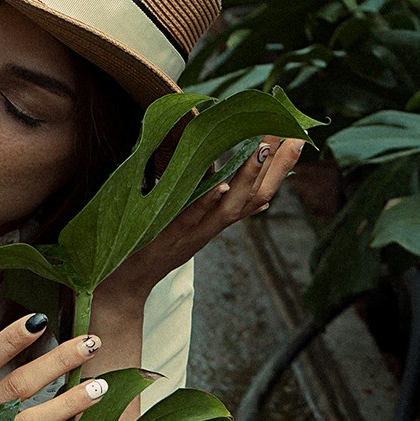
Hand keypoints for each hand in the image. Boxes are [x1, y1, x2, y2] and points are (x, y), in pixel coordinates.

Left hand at [91, 132, 308, 349]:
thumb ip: (208, 206)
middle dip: (276, 167)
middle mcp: (210, 228)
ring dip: (248, 177)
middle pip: (254, 197)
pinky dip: (207, 203)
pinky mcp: (167, 237)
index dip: (279, 168)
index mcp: (215, 222)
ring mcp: (191, 234)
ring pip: (230, 208)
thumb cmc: (150, 248)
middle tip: (295, 134)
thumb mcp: (184, 224)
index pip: (257, 192)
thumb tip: (230, 184)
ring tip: (264, 147)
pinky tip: (219, 185)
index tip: (297, 136)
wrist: (123, 285)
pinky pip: (191, 218)